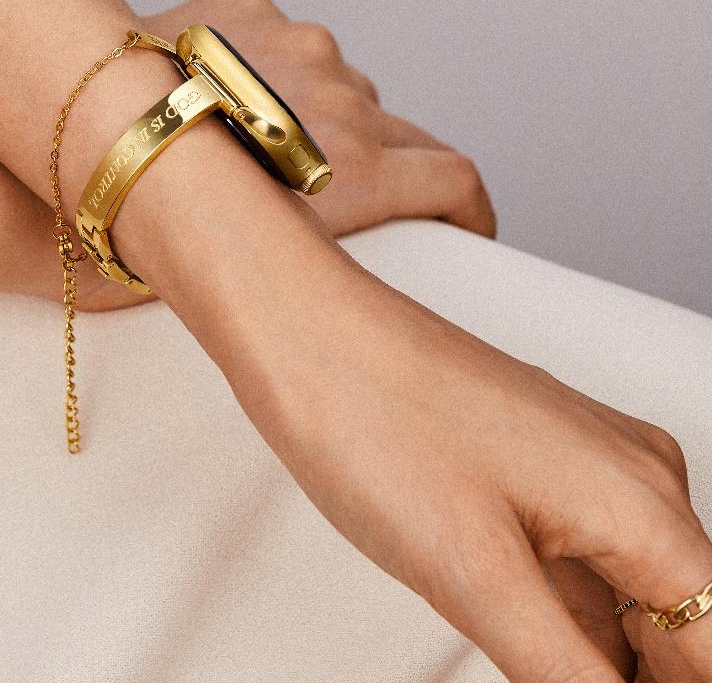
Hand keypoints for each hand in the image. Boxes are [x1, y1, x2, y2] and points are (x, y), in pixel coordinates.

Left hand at [69, 0, 495, 311]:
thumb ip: (315, 258)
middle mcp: (341, 96)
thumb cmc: (142, 226)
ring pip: (335, 84)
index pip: (455, 179)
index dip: (470, 211)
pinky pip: (283, 41)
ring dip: (315, 114)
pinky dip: (268, 69)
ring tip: (250, 143)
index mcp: (354, 169)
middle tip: (336, 192)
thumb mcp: (249, 273)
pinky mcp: (250, 7)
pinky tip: (220, 95)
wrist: (69, 135)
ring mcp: (296, 42)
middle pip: (397, 131)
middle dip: (383, 165)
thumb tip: (322, 285)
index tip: (468, 227)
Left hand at [209, 256, 711, 681]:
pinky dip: (565, 622)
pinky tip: (528, 656)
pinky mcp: (529, 464)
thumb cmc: (370, 414)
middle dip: (643, 679)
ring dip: (603, 661)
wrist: (303, 329)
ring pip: (630, 601)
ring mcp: (577, 465)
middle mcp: (630, 477)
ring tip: (528, 670)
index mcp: (644, 503)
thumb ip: (568, 679)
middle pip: (686, 630)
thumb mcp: (477, 579)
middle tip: (536, 677)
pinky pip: (578, 564)